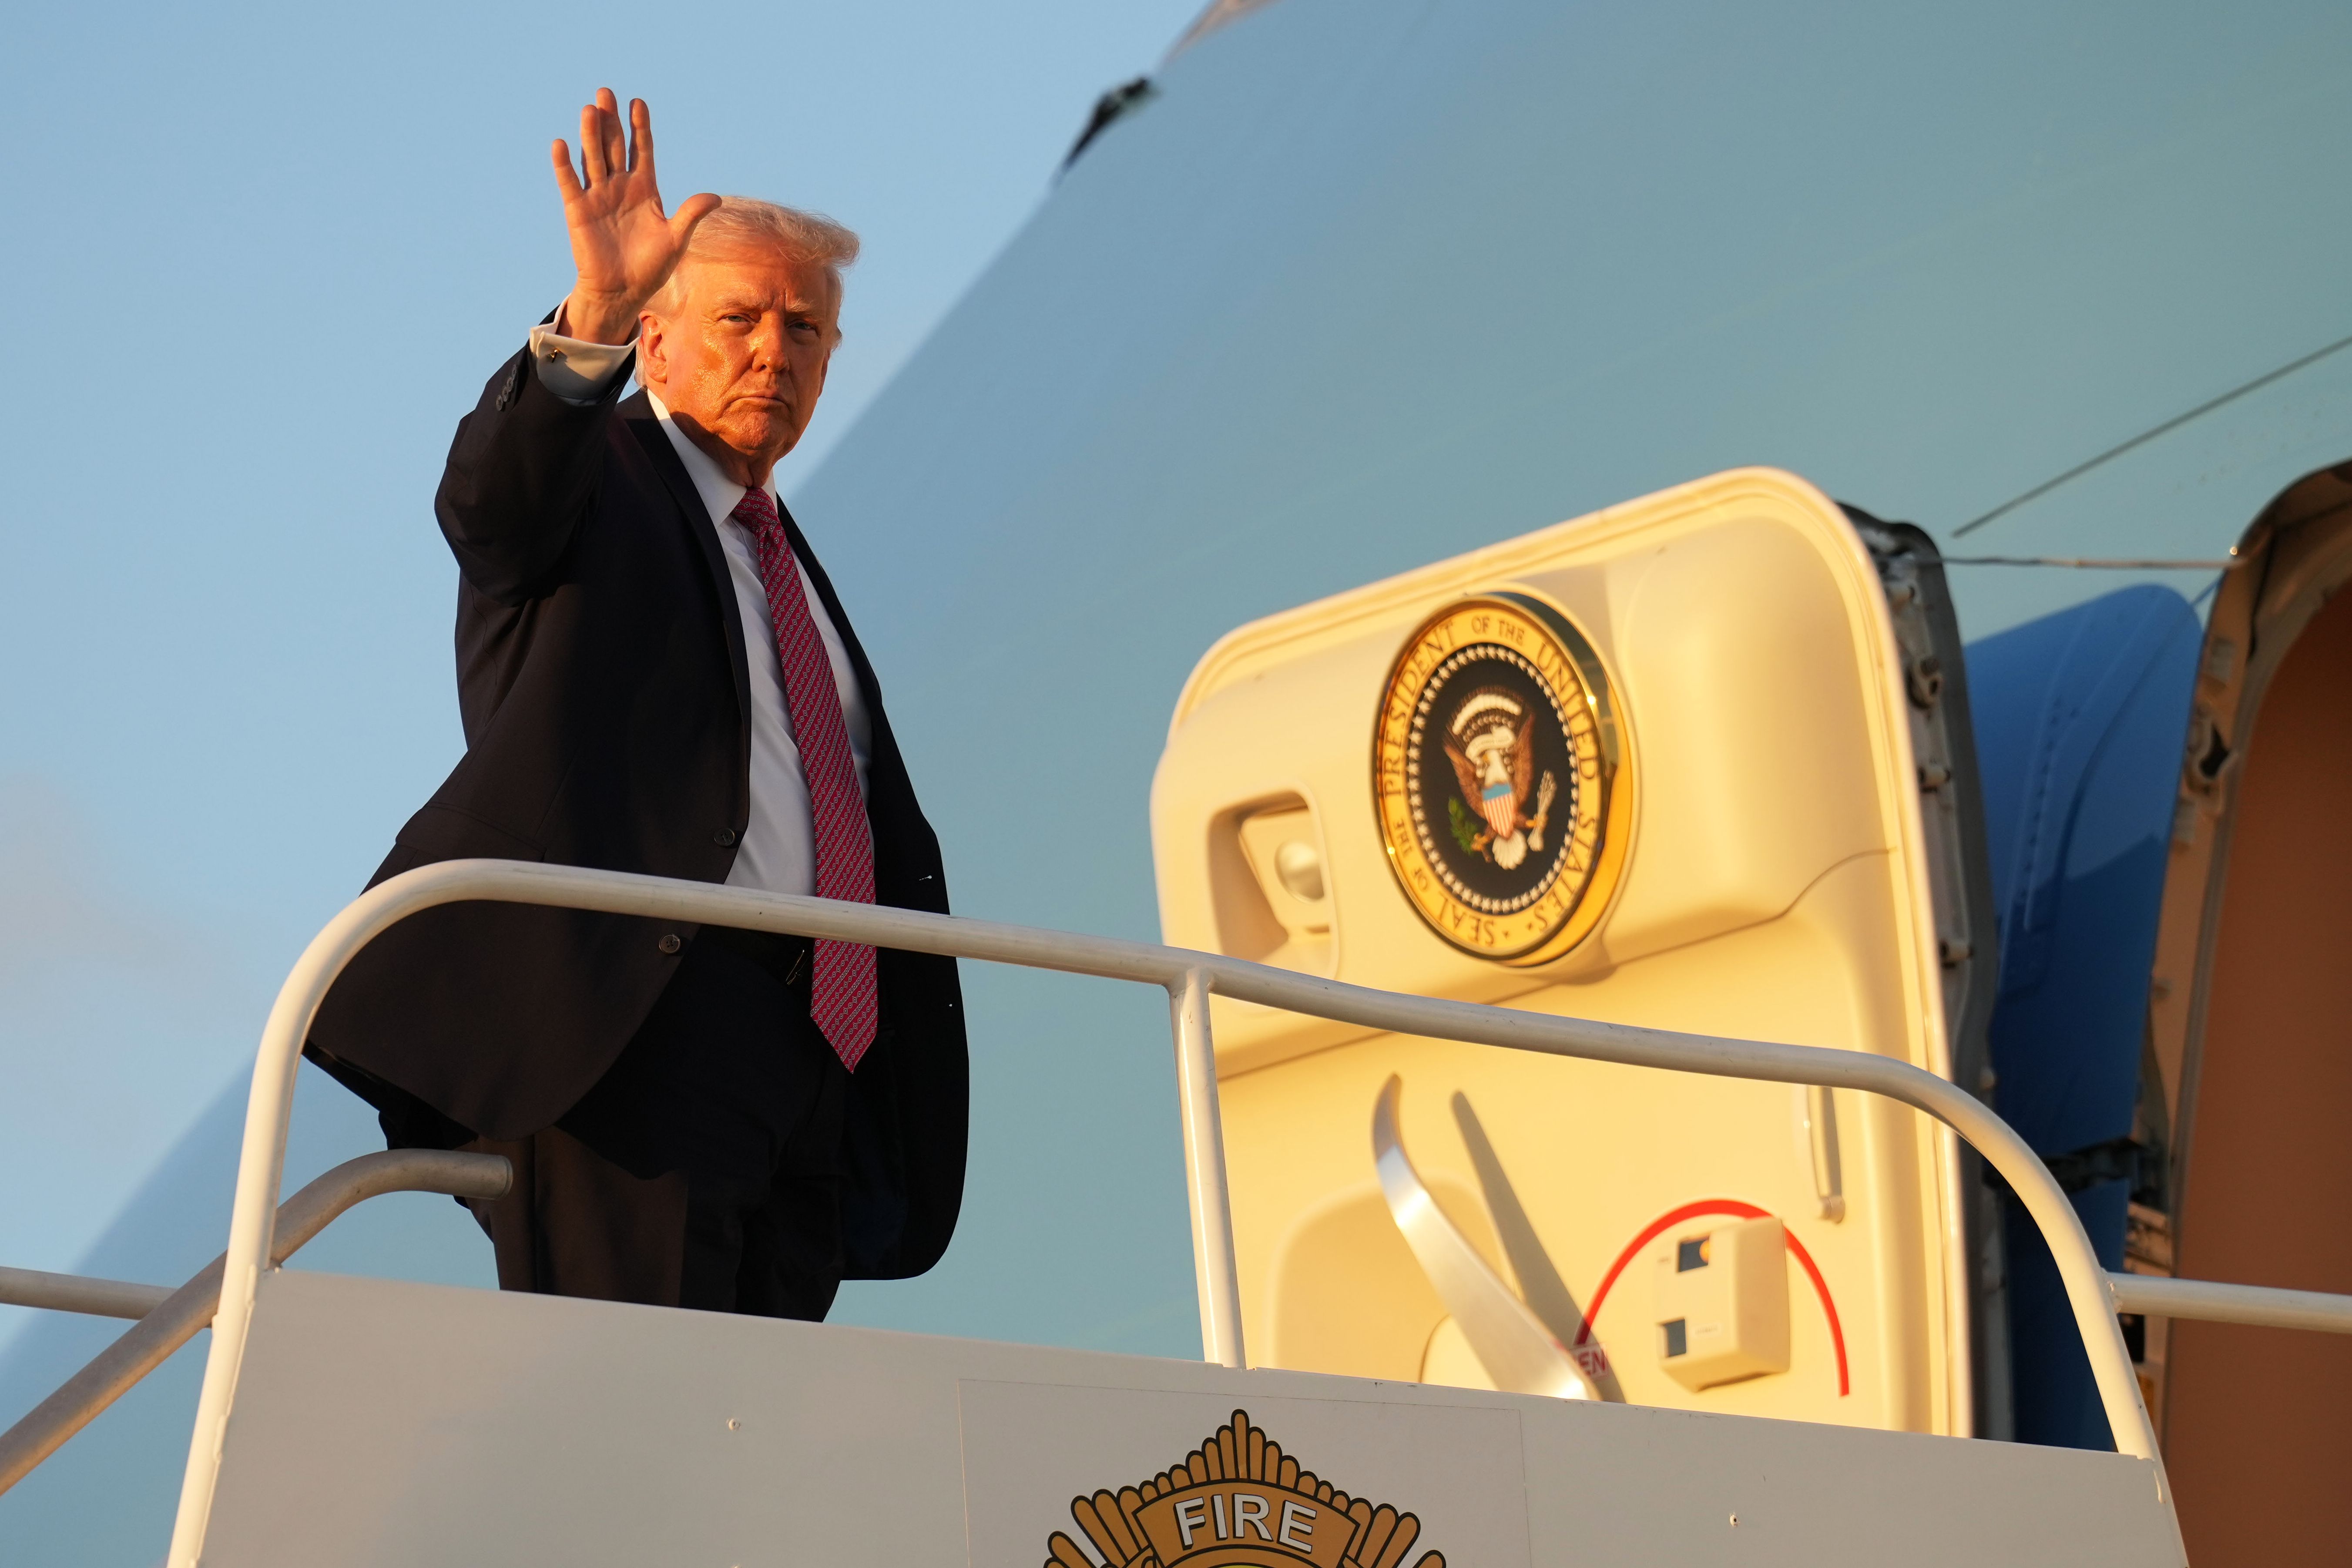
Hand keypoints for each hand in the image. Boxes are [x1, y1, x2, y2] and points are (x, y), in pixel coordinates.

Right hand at [550, 90, 719, 344]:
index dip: (640, 128)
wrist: (623, 291)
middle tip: (606, 92)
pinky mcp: (578, 210)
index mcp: (645, 189)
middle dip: (611, 121)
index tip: (638, 103)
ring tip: (591, 109)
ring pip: (593, 158)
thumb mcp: (676, 240)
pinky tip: (561, 144)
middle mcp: (619, 186)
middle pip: (614, 146)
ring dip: (591, 135)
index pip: (642, 150)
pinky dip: (565, 165)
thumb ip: (691, 214)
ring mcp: (598, 196)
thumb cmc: (651, 267)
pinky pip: (570, 183)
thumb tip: (716, 197)